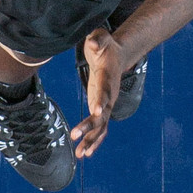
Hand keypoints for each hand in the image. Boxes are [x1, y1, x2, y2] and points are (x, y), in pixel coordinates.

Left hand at [70, 28, 123, 157]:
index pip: (104, 91)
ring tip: (81, 154)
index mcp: (107, 78)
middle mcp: (109, 94)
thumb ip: (97, 40)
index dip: (101, 101)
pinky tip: (85, 153)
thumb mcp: (101, 37)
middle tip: (75, 136)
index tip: (97, 112)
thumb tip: (92, 44)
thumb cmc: (106, 46)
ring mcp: (106, 103)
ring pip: (101, 126)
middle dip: (90, 126)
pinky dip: (93, 140)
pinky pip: (99, 128)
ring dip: (91, 140)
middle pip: (102, 114)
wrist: (117, 55)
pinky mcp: (102, 108)